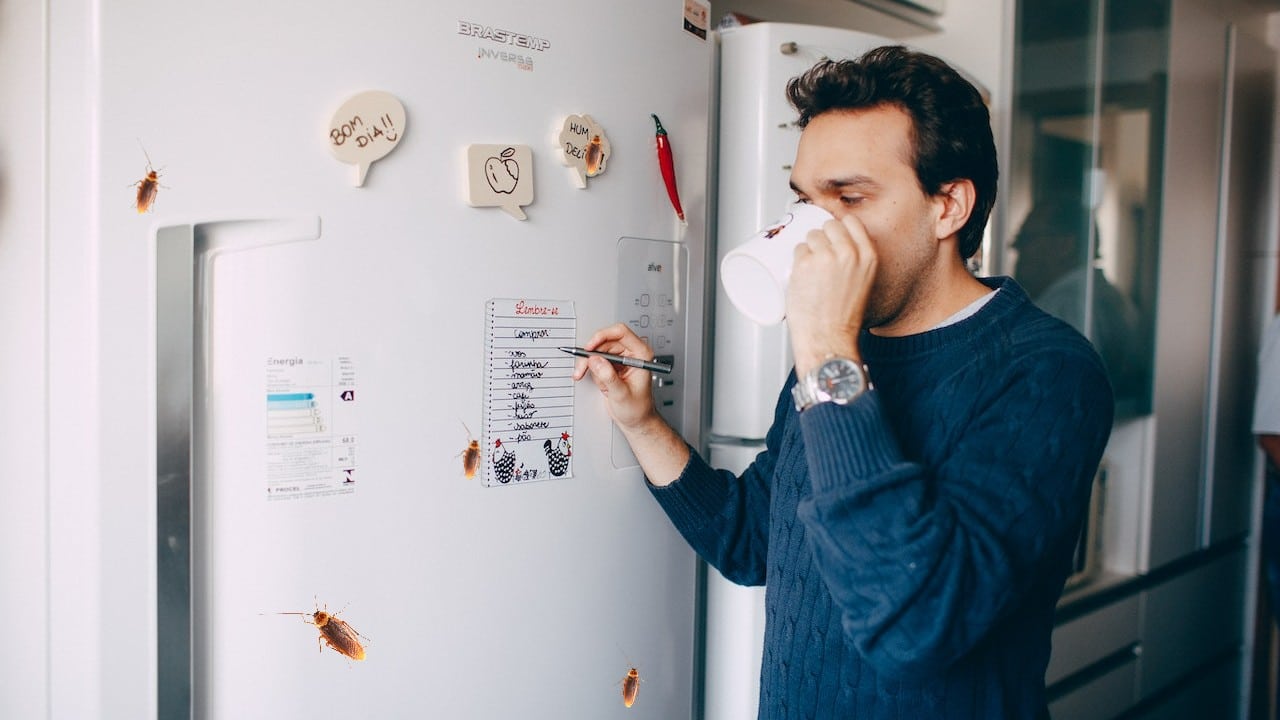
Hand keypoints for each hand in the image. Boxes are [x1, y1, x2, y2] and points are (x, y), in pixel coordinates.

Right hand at [571, 323, 661, 431]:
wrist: (636, 420)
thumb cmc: (637, 409)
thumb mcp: (622, 394)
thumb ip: (608, 376)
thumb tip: (595, 360)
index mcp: (641, 355)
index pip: (621, 333)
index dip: (602, 336)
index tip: (589, 347)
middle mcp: (631, 353)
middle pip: (605, 341)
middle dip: (591, 354)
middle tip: (582, 367)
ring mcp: (620, 359)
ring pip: (598, 350)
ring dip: (588, 363)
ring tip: (583, 375)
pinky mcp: (612, 365)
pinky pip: (595, 360)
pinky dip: (589, 369)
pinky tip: (596, 382)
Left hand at [786, 213, 876, 374]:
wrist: (829, 338)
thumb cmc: (844, 319)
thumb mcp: (863, 284)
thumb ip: (856, 264)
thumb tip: (838, 249)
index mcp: (868, 256)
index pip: (851, 222)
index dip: (838, 227)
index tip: (831, 234)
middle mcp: (849, 252)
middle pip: (829, 225)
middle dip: (821, 237)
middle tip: (817, 257)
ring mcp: (825, 256)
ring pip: (811, 235)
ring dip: (807, 248)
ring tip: (810, 271)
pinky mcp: (805, 263)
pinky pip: (798, 250)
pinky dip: (796, 260)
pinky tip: (801, 275)